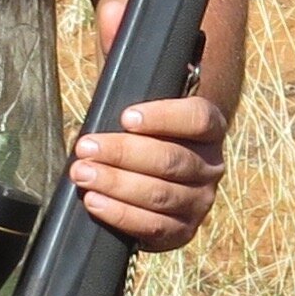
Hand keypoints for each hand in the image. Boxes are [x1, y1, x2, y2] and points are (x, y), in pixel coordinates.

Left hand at [68, 93, 229, 252]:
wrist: (164, 179)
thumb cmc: (149, 136)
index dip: (163, 118)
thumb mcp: (149, 110)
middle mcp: (211, 167)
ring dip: (115, 184)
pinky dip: (120, 214)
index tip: (126, 118)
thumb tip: (110, 64)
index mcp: (210, 131)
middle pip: (171, 160)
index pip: (198, 119)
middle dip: (122, 153)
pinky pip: (153, 226)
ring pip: (160, 194)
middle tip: (86, 148)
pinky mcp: (183, 231)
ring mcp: (200, 202)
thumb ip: (135, 94)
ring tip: (82, 174)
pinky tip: (95, 201)